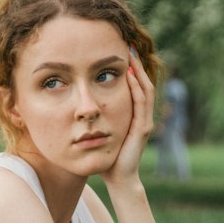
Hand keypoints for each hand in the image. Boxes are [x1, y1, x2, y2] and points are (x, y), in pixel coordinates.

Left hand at [104, 46, 155, 186]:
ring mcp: (144, 121)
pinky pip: (141, 103)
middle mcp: (141, 115)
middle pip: (143, 82)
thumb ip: (95, 117)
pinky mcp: (142, 129)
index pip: (135, 85)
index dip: (130, 68)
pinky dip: (136, 88)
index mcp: (132, 114)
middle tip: (128, 45)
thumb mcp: (100, 130)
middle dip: (136, 64)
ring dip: (138, 71)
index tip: (120, 51)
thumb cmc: (106, 156)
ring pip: (145, 90)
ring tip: (130, 55)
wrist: (117, 177)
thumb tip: (78, 104)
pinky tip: (129, 76)